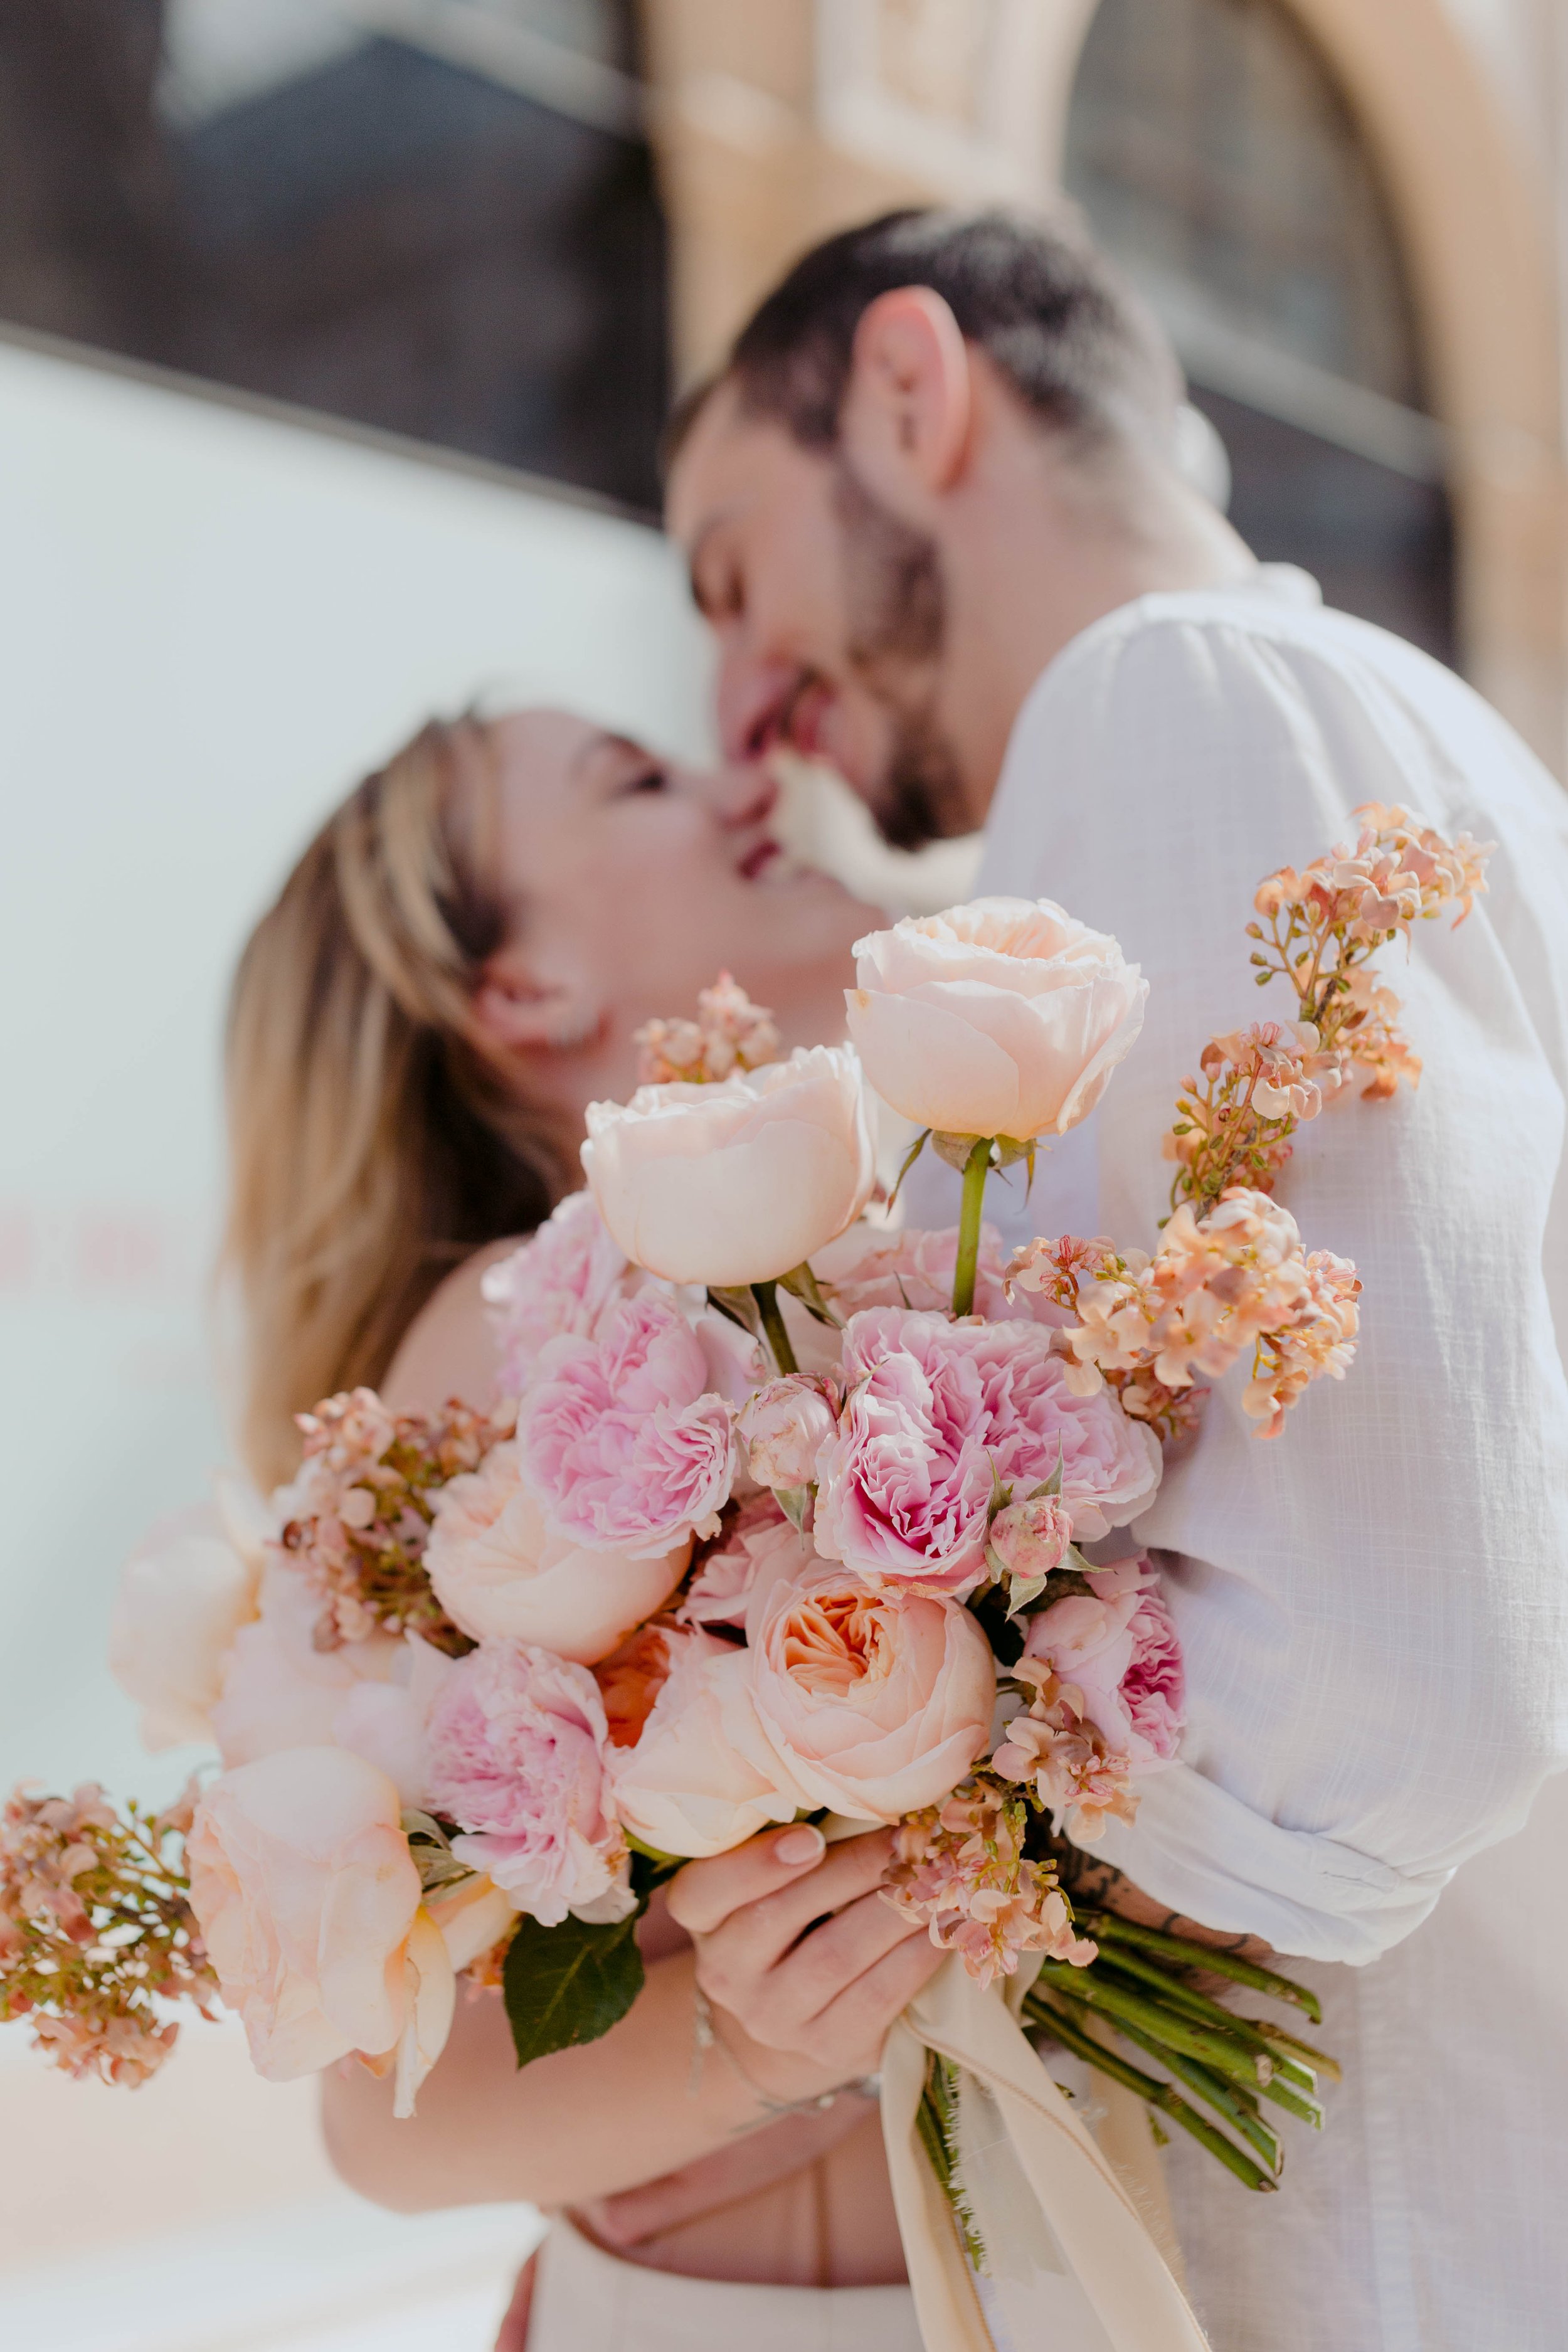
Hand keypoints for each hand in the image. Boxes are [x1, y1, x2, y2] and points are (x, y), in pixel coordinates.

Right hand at [666, 1823, 944, 2107]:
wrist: (797, 2013)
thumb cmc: (791, 1916)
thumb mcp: (771, 1879)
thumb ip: (796, 1841)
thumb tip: (868, 1793)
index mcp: (702, 1918)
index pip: (703, 1891)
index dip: (754, 1864)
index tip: (810, 1837)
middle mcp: (726, 1972)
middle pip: (779, 1917)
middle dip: (851, 1870)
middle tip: (907, 1837)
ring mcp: (774, 2017)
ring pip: (834, 1957)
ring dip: (892, 1909)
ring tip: (934, 1876)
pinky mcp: (828, 2046)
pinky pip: (877, 1995)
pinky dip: (916, 1954)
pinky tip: (941, 1924)